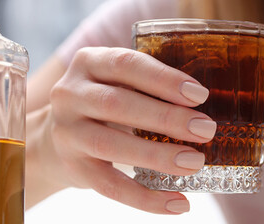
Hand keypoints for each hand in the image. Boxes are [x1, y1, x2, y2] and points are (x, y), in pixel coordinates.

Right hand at [47, 47, 215, 213]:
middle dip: (166, 118)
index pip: (125, 64)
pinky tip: (178, 202)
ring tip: (194, 162)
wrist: (57, 139)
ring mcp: (67, 132)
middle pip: (118, 104)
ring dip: (157, 156)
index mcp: (89, 62)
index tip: (199, 95)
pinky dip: (145, 198)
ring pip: (110, 145)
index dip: (163, 79)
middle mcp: (70, 94)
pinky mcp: (74, 167)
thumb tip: (207, 107)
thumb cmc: (106, 104)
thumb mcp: (119, 82)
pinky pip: (109, 186)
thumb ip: (151, 85)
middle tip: (206, 130)